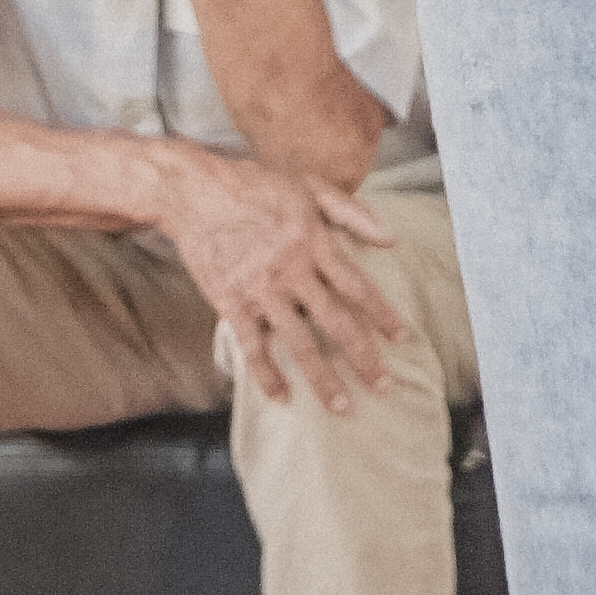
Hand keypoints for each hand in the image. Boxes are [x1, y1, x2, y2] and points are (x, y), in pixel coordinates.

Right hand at [146, 142, 404, 411]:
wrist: (193, 190)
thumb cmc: (253, 185)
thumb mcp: (307, 186)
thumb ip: (351, 212)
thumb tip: (392, 240)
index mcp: (313, 241)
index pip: (357, 285)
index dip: (382, 315)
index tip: (403, 339)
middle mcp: (291, 269)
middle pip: (335, 322)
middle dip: (364, 359)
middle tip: (385, 388)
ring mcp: (260, 289)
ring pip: (299, 343)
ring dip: (323, 379)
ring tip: (342, 408)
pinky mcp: (230, 302)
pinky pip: (252, 347)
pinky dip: (267, 374)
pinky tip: (281, 396)